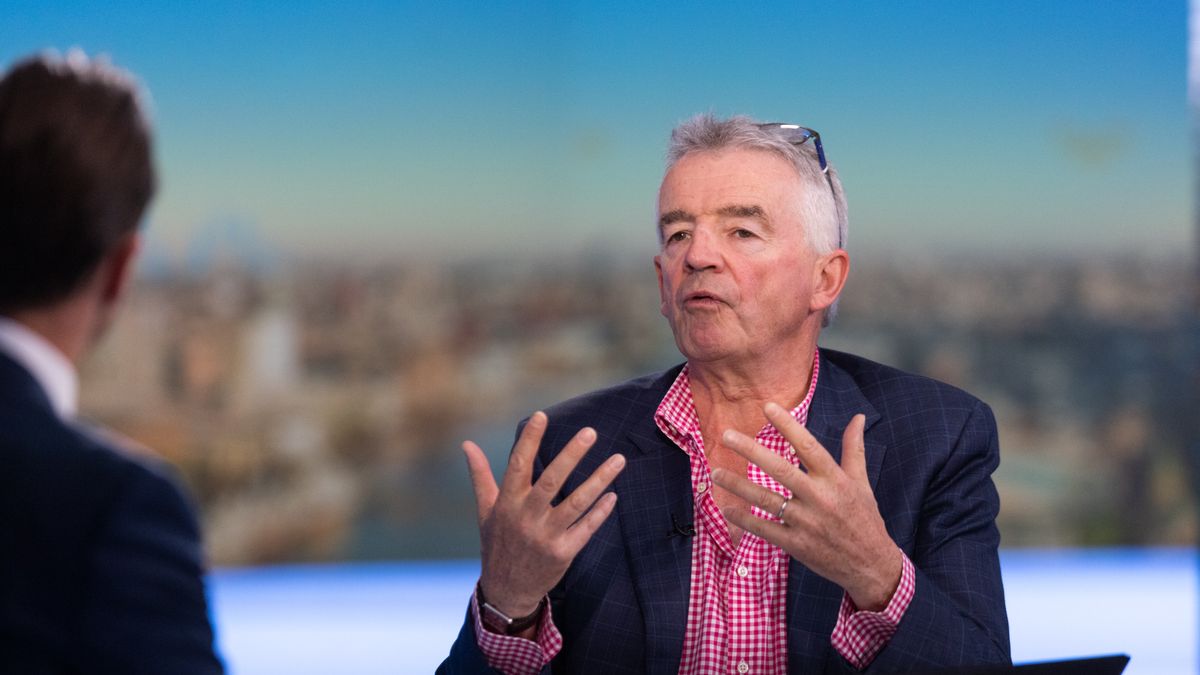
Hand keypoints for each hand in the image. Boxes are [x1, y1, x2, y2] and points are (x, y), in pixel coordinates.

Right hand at [463, 411, 624, 618]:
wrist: (506, 590)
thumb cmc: (497, 544)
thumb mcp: (485, 510)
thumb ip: (480, 475)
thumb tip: (467, 444)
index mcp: (506, 503)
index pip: (517, 465)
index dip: (530, 440)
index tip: (542, 415)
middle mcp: (525, 517)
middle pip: (551, 481)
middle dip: (572, 455)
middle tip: (591, 432)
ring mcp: (545, 536)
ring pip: (576, 503)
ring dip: (599, 480)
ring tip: (618, 460)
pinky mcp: (563, 553)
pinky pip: (586, 529)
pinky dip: (600, 512)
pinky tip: (613, 495)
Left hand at [710, 404, 900, 610]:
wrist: (871, 565)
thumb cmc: (864, 518)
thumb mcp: (861, 482)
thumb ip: (854, 448)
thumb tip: (857, 417)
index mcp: (835, 479)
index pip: (808, 446)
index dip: (788, 425)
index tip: (768, 407)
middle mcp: (819, 498)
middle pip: (781, 470)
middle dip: (752, 451)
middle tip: (727, 435)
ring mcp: (806, 522)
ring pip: (766, 499)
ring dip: (738, 486)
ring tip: (715, 472)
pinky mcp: (797, 544)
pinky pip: (765, 529)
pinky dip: (744, 520)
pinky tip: (727, 509)